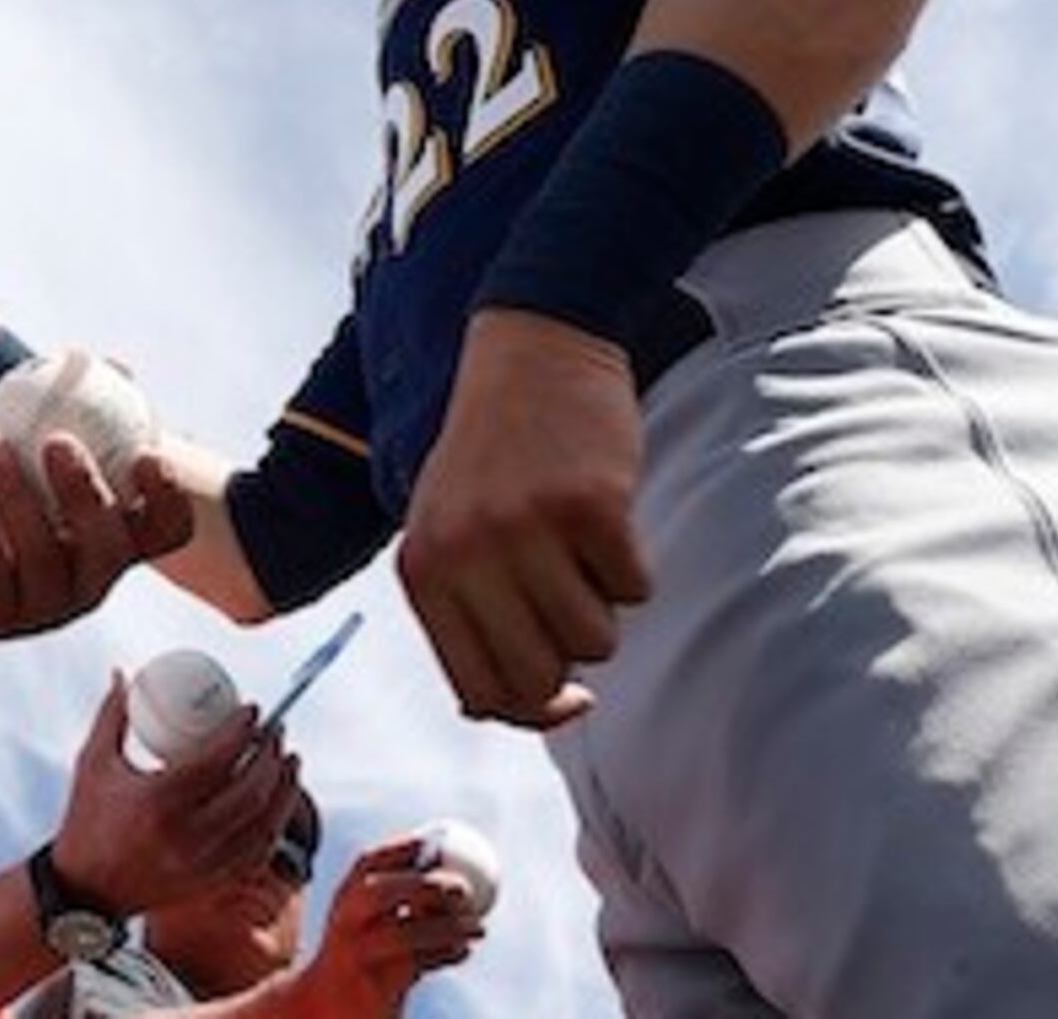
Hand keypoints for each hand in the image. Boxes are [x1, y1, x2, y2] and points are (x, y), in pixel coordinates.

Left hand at [0, 432, 195, 658]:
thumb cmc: (7, 512)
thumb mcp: (40, 466)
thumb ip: (79, 417)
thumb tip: (116, 364)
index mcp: (116, 545)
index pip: (167, 532)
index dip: (168, 497)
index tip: (147, 451)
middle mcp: (91, 582)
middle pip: (107, 546)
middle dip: (85, 490)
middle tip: (56, 439)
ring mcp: (45, 608)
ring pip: (41, 556)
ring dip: (14, 492)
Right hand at [47, 675, 302, 919]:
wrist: (85, 890)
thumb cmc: (86, 820)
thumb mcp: (93, 763)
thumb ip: (112, 715)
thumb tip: (125, 673)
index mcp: (158, 801)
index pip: (216, 759)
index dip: (242, 730)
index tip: (253, 709)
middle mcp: (186, 835)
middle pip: (250, 790)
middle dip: (271, 755)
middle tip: (275, 730)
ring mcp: (203, 864)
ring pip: (263, 823)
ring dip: (284, 789)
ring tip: (288, 761)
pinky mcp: (212, 881)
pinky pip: (259, 851)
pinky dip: (274, 823)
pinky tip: (279, 802)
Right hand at [297, 837, 484, 1013]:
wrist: (332, 1005)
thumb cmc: (364, 955)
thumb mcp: (375, 923)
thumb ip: (403, 899)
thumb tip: (451, 869)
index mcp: (346, 899)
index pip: (368, 862)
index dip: (403, 848)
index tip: (439, 842)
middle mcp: (345, 923)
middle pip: (380, 894)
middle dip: (422, 885)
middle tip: (464, 889)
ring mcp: (355, 955)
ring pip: (402, 935)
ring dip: (446, 929)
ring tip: (479, 927)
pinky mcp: (373, 986)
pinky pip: (415, 967)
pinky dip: (444, 956)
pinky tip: (463, 951)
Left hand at [395, 309, 650, 729]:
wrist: (532, 347)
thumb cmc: (494, 453)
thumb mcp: (450, 530)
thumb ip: (469, 614)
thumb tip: (527, 708)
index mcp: (422, 570)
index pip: (479, 692)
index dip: (534, 710)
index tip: (572, 699)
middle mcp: (464, 553)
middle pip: (538, 677)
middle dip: (573, 661)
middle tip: (577, 603)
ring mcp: (524, 528)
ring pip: (593, 639)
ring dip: (603, 605)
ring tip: (580, 546)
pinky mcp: (588, 503)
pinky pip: (634, 588)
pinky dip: (633, 564)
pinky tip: (604, 513)